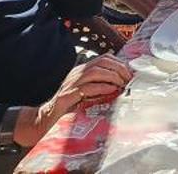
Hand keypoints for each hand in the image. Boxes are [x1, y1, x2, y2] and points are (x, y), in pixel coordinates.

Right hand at [13, 55, 133, 146]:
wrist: (47, 119)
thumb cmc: (71, 107)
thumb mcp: (88, 94)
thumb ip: (101, 86)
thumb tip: (123, 84)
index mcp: (82, 71)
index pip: (104, 58)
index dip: (119, 63)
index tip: (130, 74)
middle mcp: (76, 74)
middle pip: (101, 62)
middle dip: (118, 69)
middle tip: (128, 80)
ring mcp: (71, 84)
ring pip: (94, 72)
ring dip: (112, 77)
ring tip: (122, 84)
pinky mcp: (67, 96)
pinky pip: (86, 88)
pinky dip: (101, 88)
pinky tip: (111, 91)